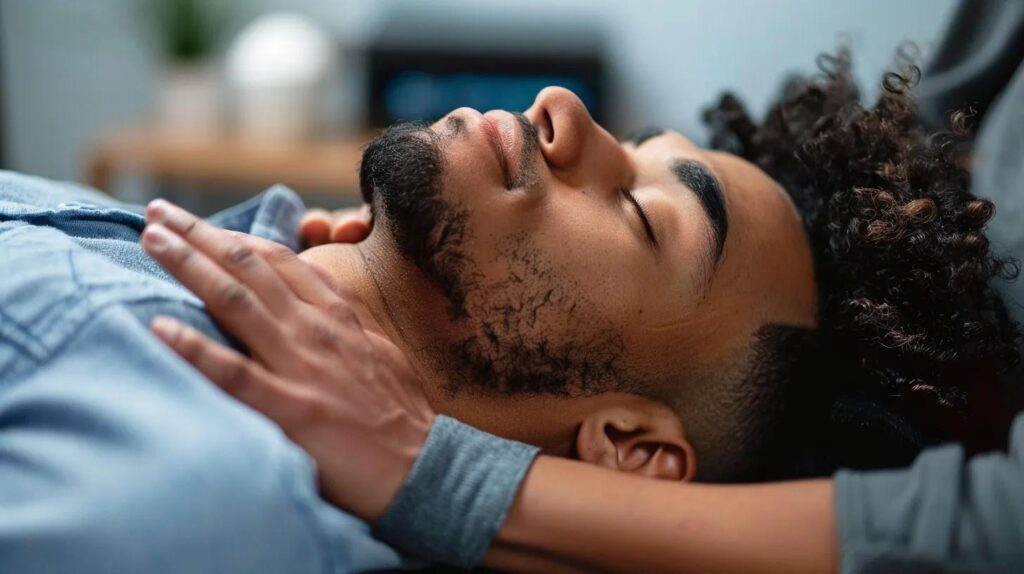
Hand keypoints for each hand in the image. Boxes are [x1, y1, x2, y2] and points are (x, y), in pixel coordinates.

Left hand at [140, 199, 434, 521]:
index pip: (277, 260)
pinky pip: (236, 374)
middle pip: (249, 267)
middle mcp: (316, 330)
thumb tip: (312, 305)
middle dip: (199, 235)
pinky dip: (196, 349)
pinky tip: (160, 328)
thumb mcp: (378, 351)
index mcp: (336, 315)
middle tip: (156, 211)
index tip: (193, 221)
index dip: (232, 236)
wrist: (425, 466)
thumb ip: (341, 325)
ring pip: (237, 303)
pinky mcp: (293, 409)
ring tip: (151, 241)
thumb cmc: (400, 415)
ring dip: (190, 267)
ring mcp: (303, 367)